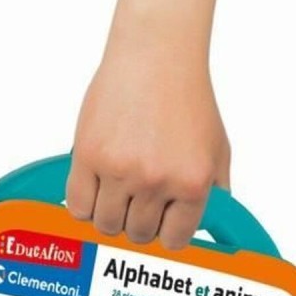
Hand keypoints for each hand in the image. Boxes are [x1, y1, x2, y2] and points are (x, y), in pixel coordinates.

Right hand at [67, 38, 230, 249]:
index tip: (160, 222)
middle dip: (137, 222)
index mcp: (192, 183)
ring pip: (106, 223)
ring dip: (110, 214)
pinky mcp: (88, 155)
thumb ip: (216, 194)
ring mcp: (120, 169)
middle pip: (137, 234)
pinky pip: (77, 205)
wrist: (156, 54)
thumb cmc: (186, 99)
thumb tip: (208, 230)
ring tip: (116, 193)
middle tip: (137, 202)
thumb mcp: (217, 151)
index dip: (165, 232)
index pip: (173, 240)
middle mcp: (156, 180)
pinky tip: (95, 189)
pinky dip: (84, 204)